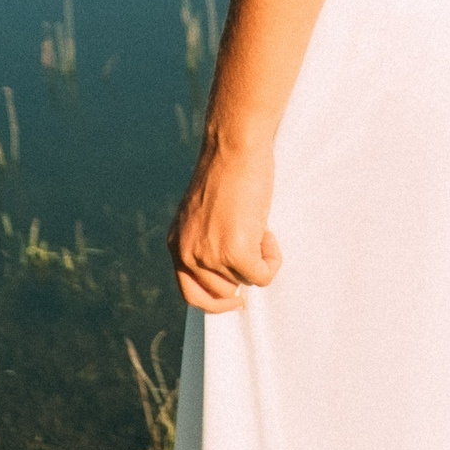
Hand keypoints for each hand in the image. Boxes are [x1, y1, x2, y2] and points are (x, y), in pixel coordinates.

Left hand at [167, 136, 281, 313]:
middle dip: (242, 275)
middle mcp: (187, 254)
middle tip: (255, 246)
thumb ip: (206, 241)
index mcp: (177, 244)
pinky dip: (272, 259)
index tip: (235, 298)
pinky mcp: (235, 252)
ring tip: (259, 228)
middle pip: (220, 293)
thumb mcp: (204, 214)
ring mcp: (210, 255)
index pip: (190, 294)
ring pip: (243, 282)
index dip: (215, 301)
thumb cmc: (226, 171)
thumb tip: (228, 271)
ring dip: (258, 261)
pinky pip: (262, 275)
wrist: (234, 147)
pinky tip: (267, 231)